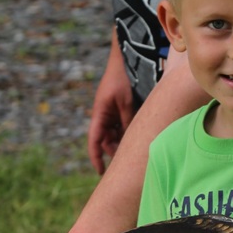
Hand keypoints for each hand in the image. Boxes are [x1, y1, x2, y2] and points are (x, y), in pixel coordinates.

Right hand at [88, 33, 134, 174]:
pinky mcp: (118, 109)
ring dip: (122, 141)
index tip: (100, 172)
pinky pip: (120, 125)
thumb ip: (127, 121)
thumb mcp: (126, 103)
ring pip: (115, 134)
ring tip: (136, 147)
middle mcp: (103, 115)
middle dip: (114, 150)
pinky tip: (137, 134)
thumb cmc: (123, 80)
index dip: (96, 157)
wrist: (124, 61)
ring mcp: (110, 112)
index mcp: (100, 114)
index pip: (94, 141)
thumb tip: (131, 140)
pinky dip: (126, 131)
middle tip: (128, 159)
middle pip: (106, 140)